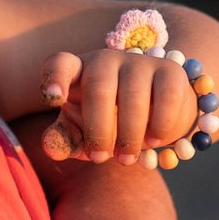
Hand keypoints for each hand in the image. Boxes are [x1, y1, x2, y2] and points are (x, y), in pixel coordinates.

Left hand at [37, 48, 199, 166]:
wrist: (151, 116)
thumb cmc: (106, 123)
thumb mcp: (80, 134)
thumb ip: (62, 140)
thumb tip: (49, 147)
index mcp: (77, 72)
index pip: (60, 64)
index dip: (54, 78)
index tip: (53, 99)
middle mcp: (105, 61)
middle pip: (98, 88)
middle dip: (98, 130)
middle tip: (100, 158)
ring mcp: (138, 62)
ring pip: (133, 95)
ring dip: (129, 134)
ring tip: (126, 158)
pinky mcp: (169, 71)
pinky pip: (166, 97)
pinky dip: (160, 124)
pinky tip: (154, 141)